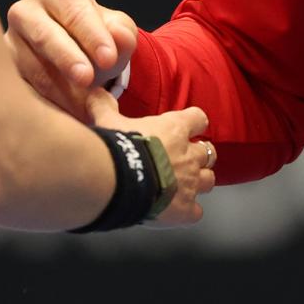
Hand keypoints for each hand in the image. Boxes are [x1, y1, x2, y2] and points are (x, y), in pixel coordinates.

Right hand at [6, 0, 137, 118]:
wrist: (74, 56)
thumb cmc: (94, 38)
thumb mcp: (116, 31)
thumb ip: (122, 32)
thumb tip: (119, 38)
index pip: (74, 11)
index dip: (92, 35)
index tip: (108, 58)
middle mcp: (24, 12)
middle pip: (44, 35)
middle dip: (67, 58)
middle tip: (87, 79)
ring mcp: (8, 43)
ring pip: (33, 68)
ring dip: (62, 91)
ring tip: (87, 108)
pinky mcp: (2, 72)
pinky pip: (24, 91)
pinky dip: (49, 106)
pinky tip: (69, 117)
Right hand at [88, 90, 215, 226]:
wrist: (120, 182)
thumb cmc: (118, 149)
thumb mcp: (108, 121)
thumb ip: (104, 106)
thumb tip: (94, 91)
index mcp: (175, 129)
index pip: (199, 118)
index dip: (194, 123)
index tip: (188, 126)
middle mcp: (188, 155)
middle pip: (208, 152)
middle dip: (198, 156)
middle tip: (183, 159)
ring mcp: (189, 183)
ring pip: (209, 180)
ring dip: (199, 181)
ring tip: (184, 185)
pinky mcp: (185, 209)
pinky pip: (196, 212)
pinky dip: (189, 211)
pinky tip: (176, 211)